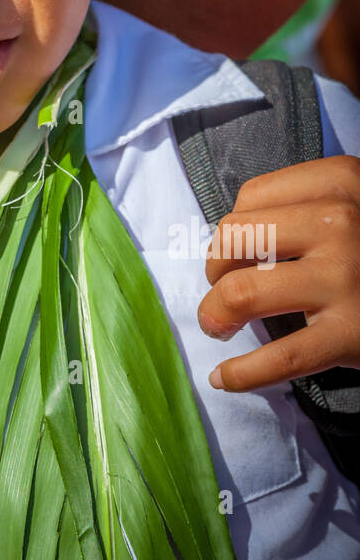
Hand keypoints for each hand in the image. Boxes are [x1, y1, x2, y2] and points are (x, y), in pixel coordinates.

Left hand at [198, 156, 359, 390]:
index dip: (233, 228)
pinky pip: (280, 357)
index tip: (238, 252)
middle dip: (214, 270)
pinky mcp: (352, 334)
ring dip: (214, 315)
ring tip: (218, 327)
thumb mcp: (357, 205)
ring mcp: (345, 278)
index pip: (250, 197)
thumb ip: (307, 207)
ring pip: (241, 293)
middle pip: (233, 239)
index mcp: (342, 182)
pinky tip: (225, 377)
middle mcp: (341, 222)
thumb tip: (232, 239)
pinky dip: (241, 373)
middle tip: (223, 291)